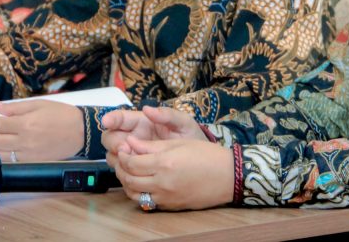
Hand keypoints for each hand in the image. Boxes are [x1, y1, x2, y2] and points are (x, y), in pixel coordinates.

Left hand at [0, 100, 83, 161]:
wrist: (80, 131)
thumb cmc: (61, 114)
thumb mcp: (39, 104)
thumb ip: (16, 107)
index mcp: (25, 123)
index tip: (6, 118)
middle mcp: (24, 141)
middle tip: (6, 129)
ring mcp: (28, 154)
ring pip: (0, 154)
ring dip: (1, 146)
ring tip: (10, 139)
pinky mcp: (32, 162)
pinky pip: (11, 162)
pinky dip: (9, 156)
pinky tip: (16, 148)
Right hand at [101, 106, 204, 167]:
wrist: (201, 162)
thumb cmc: (191, 137)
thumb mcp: (184, 123)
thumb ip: (168, 115)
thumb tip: (148, 109)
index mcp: (142, 122)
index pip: (120, 118)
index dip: (111, 118)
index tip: (106, 122)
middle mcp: (133, 137)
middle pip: (110, 138)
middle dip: (114, 142)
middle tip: (125, 148)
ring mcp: (133, 154)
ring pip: (113, 156)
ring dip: (116, 158)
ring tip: (129, 162)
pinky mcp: (137, 170)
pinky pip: (122, 172)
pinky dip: (123, 173)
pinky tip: (131, 174)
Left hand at [115, 138, 234, 210]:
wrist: (227, 176)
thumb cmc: (206, 154)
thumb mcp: (178, 143)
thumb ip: (151, 145)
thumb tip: (130, 142)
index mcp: (164, 163)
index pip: (131, 162)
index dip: (123, 154)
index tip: (123, 147)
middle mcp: (162, 183)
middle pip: (129, 179)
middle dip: (121, 168)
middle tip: (122, 158)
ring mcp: (166, 197)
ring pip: (134, 194)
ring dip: (127, 182)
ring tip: (130, 171)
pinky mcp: (171, 206)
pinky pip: (147, 202)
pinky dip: (139, 193)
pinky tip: (142, 183)